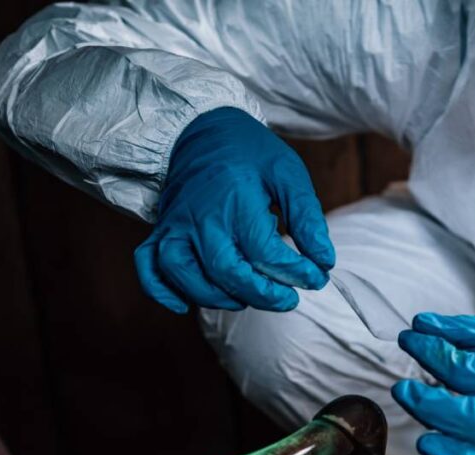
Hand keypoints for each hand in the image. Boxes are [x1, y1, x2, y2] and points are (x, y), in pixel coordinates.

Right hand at [135, 107, 334, 312]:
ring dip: (219, 298)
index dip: (295, 272)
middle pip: (225, 271)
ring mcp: (175, 226)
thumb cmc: (250, 154)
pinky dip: (163, 292)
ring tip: (248, 297)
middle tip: (289, 299)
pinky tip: (187, 303)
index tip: (316, 276)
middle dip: (262, 294)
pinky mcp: (161, 232)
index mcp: (237, 199)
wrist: (203, 130)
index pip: (265, 251)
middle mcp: (201, 216)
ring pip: (187, 277)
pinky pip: (150, 270)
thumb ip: (308, 218)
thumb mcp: (288, 174)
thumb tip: (323, 260)